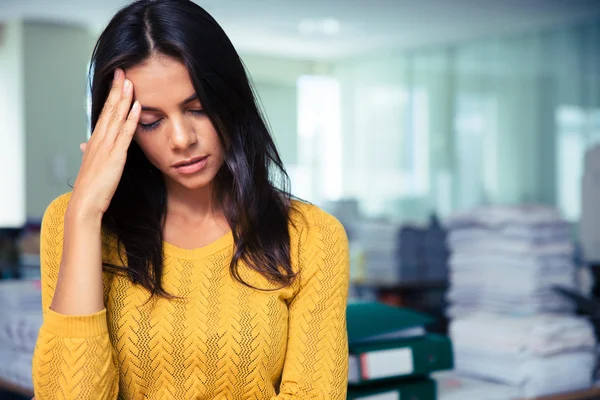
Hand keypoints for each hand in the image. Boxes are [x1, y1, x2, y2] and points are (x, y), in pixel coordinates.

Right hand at [70, 68, 140, 216]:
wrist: (85, 203)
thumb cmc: (90, 187)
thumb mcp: (90, 165)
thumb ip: (89, 152)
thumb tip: (83, 144)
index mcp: (94, 141)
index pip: (104, 112)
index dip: (111, 95)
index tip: (117, 80)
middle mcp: (99, 140)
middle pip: (109, 109)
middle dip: (117, 89)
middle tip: (122, 70)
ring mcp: (107, 147)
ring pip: (116, 117)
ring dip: (124, 98)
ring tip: (130, 81)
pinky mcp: (116, 156)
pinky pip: (125, 134)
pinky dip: (131, 119)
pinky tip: (137, 106)